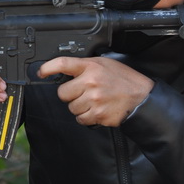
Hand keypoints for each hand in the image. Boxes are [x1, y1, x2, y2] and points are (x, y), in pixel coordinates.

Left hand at [38, 56, 153, 126]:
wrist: (142, 98)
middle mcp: (91, 82)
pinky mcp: (97, 114)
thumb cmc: (123, 80)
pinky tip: (96, 110)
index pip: (63, 64)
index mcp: (91, 67)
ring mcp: (94, 99)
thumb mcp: (105, 64)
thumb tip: (66, 71)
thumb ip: (85, 66)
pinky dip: (86, 117)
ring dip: (79, 107)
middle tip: (83, 92)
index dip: (48, 68)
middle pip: (62, 93)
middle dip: (70, 94)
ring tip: (94, 101)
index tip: (41, 72)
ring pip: (71, 108)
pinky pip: (80, 119)